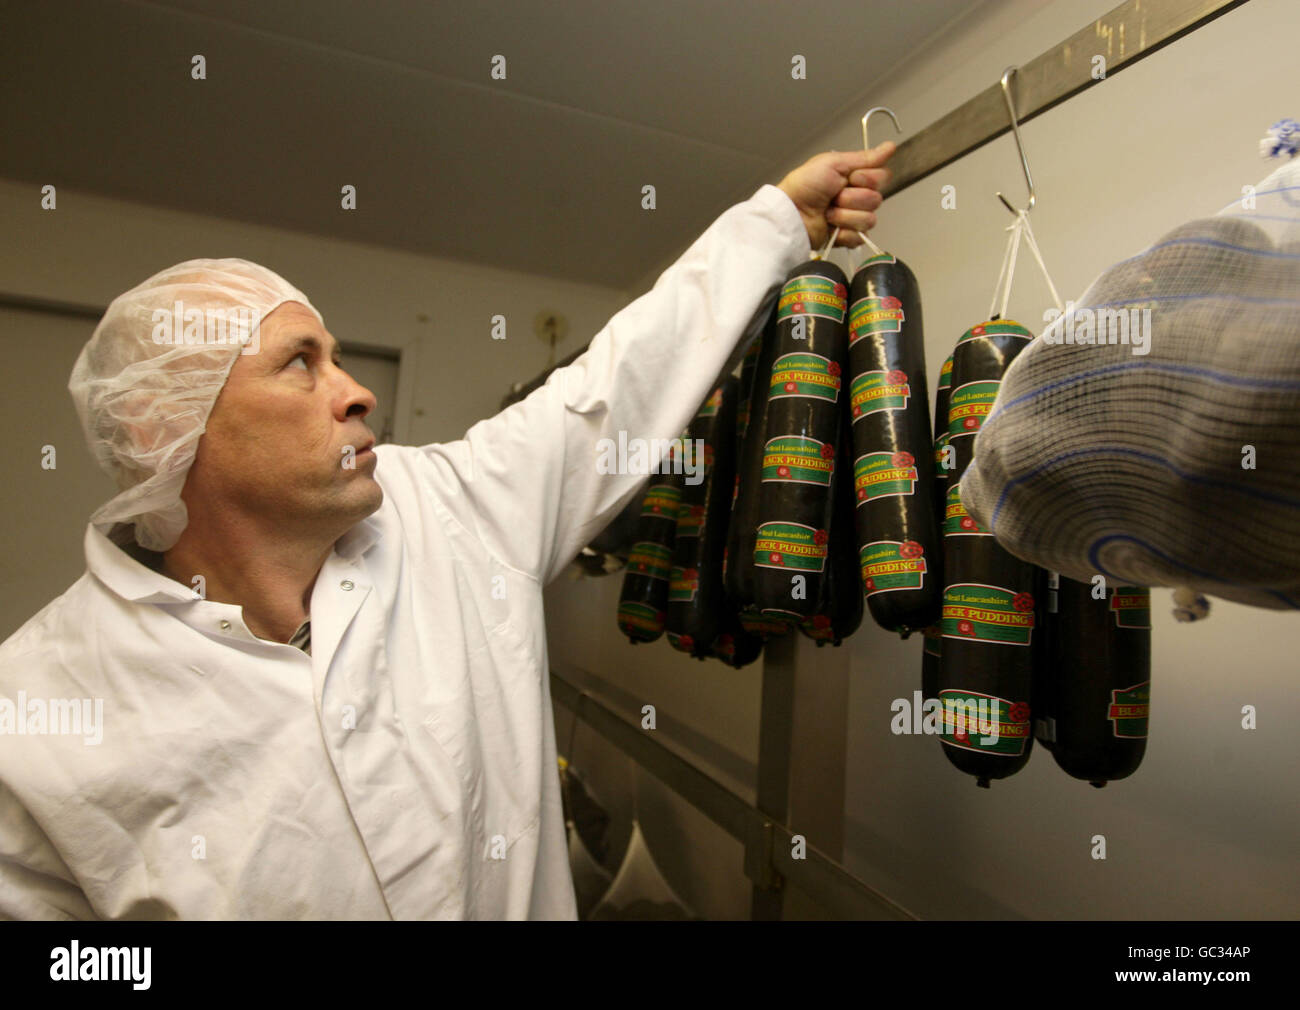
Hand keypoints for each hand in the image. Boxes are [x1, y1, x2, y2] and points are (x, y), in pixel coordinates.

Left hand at [777, 143, 895, 250]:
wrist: (791, 214)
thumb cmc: (804, 186)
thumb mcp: (833, 163)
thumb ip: (864, 157)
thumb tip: (889, 147)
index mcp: (854, 178)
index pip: (882, 177)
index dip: (868, 178)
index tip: (851, 178)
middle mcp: (855, 197)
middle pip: (877, 199)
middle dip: (853, 198)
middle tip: (833, 196)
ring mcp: (852, 218)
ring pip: (869, 219)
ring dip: (845, 215)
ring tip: (828, 212)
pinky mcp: (848, 237)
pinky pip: (860, 237)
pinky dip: (844, 232)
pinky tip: (831, 227)